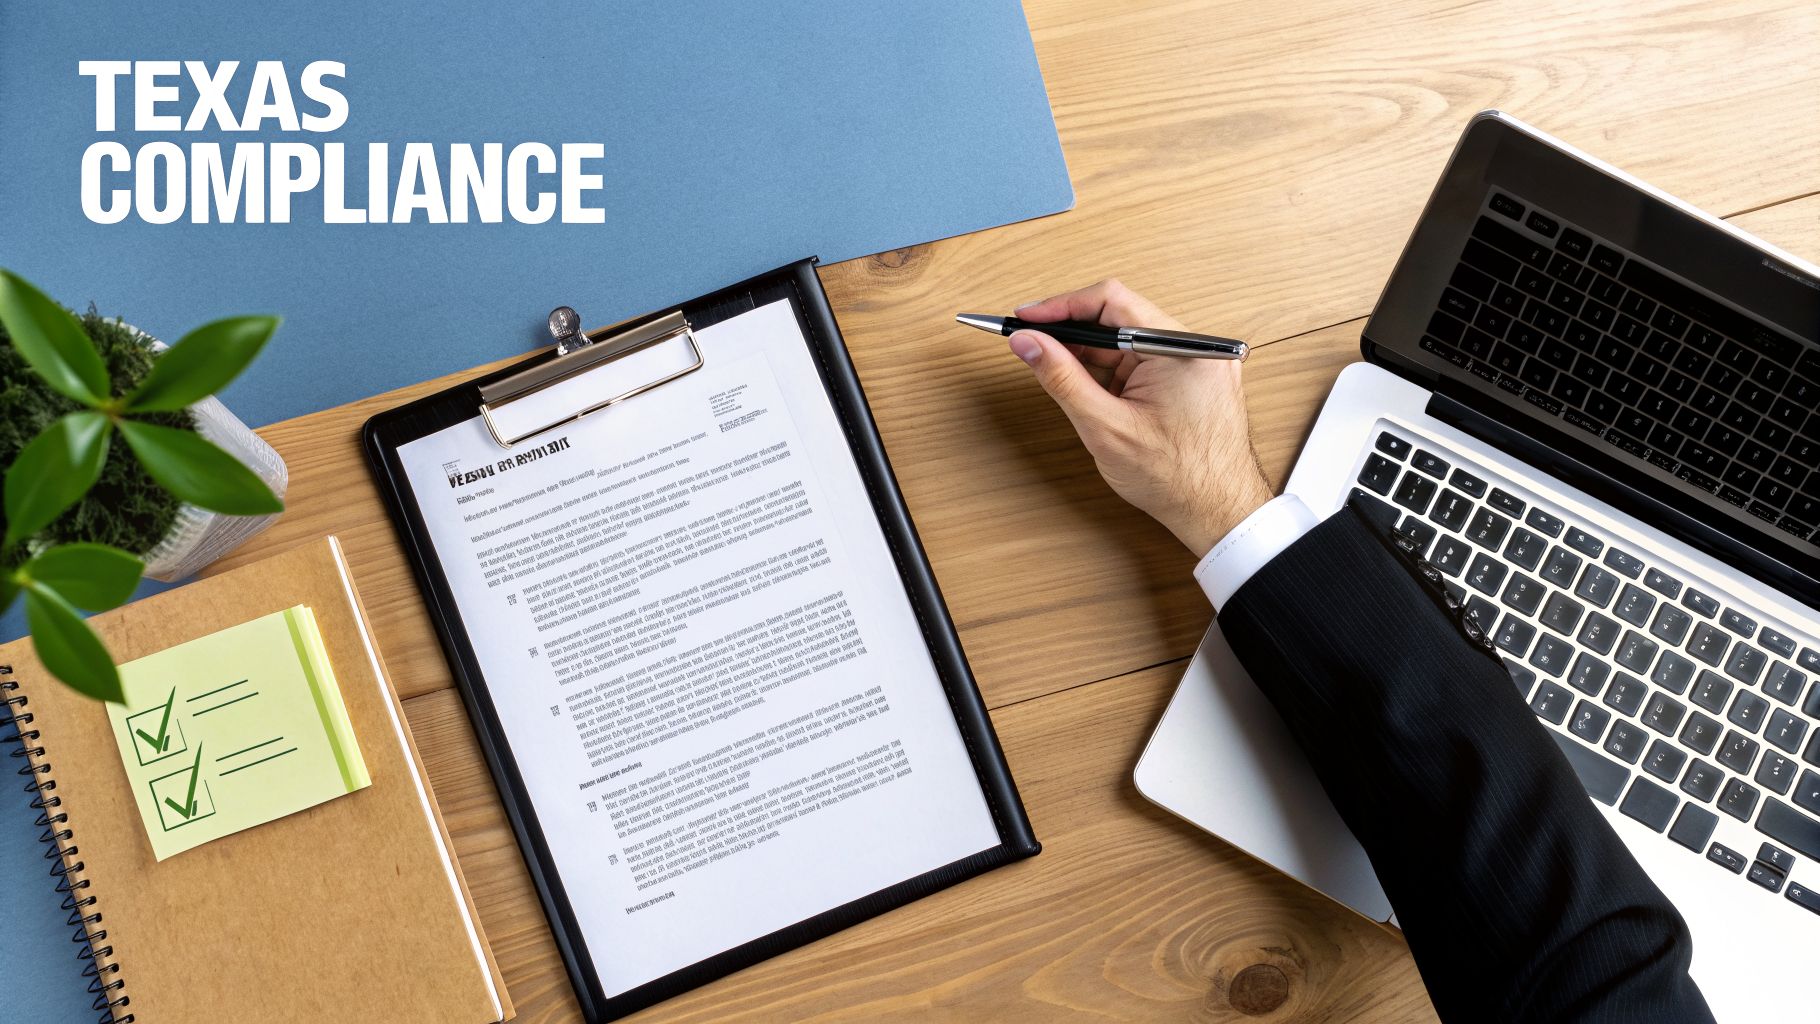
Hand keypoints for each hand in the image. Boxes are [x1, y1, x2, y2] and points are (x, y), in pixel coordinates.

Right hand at [1008, 279, 1272, 557]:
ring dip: (1090, 353)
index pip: (1111, 301)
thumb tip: (1027, 343)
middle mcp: (1193, 346)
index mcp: (1180, 349)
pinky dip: (1111, 369)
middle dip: (1071, 330)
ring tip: (1056, 371)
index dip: (1061, 306)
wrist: (1218, 513)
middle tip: (1031, 343)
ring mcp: (1195, 360)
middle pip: (1118, 316)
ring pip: (1127, 339)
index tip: (1027, 318)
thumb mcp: (1104, 428)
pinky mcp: (1190, 376)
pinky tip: (1088, 386)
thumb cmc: (1176, 479)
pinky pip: (1141, 358)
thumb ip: (1061, 378)